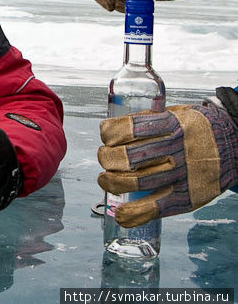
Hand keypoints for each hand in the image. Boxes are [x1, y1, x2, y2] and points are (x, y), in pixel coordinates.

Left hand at [97, 99, 237, 226]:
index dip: (110, 133)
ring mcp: (182, 175)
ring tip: (105, 179)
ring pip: (136, 182)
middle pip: (128, 157)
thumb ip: (148, 120)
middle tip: (104, 158)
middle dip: (106, 158)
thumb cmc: (196, 129)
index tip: (106, 136)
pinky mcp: (187, 198)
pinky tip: (120, 214)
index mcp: (172, 125)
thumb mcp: (176, 114)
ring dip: (111, 182)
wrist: (236, 145)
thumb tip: (112, 131)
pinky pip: (156, 208)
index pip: (131, 128)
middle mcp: (176, 150)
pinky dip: (133, 214)